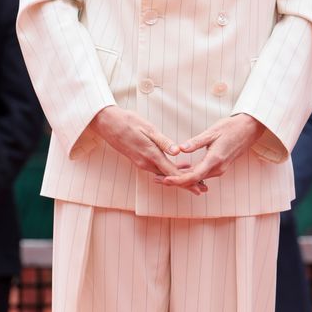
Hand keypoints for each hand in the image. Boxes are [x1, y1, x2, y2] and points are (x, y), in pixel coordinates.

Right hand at [89, 106, 207, 194]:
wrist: (108, 124)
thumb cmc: (129, 122)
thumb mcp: (148, 129)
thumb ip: (163, 142)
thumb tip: (178, 152)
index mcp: (151, 156)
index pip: (173, 173)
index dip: (188, 181)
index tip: (200, 188)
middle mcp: (146, 163)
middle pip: (171, 177)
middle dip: (187, 183)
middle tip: (202, 188)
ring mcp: (142, 163)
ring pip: (164, 174)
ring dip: (179, 177)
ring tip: (194, 178)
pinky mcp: (139, 160)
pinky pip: (157, 169)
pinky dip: (169, 170)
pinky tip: (178, 165)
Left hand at [155, 114, 264, 189]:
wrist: (249, 129)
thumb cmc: (231, 127)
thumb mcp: (212, 132)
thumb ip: (196, 142)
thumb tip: (180, 148)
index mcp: (215, 160)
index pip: (193, 176)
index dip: (178, 180)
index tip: (164, 179)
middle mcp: (218, 169)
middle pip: (193, 180)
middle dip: (175, 181)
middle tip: (156, 178)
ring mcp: (219, 169)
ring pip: (197, 179)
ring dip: (181, 178)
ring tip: (163, 175)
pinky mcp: (219, 167)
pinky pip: (202, 174)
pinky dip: (190, 174)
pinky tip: (179, 170)